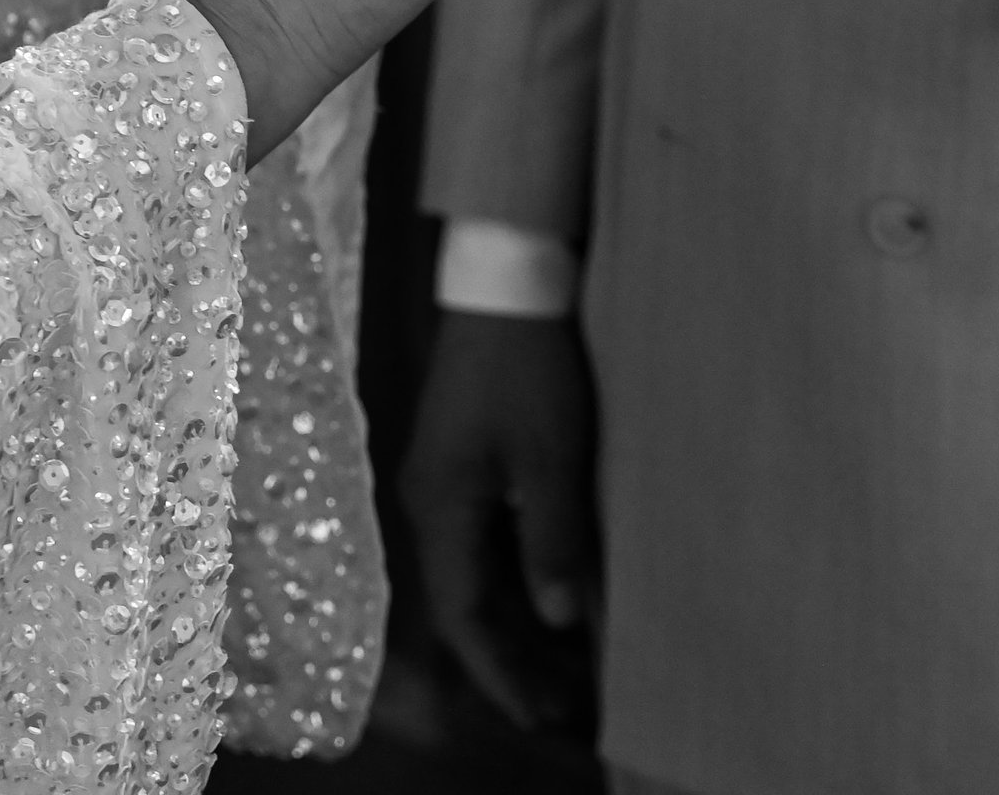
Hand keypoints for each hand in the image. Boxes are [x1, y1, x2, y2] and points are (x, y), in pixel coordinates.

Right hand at [402, 311, 601, 735]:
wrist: (504, 281)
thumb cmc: (528, 365)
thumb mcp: (551, 456)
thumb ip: (552, 539)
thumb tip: (560, 619)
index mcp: (441, 507)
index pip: (465, 616)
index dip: (504, 672)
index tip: (544, 716)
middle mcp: (430, 503)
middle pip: (465, 603)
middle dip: (512, 659)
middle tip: (564, 708)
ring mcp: (443, 481)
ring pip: (475, 575)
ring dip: (517, 621)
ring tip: (568, 667)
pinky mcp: (463, 460)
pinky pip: (484, 541)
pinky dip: (518, 578)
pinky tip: (554, 596)